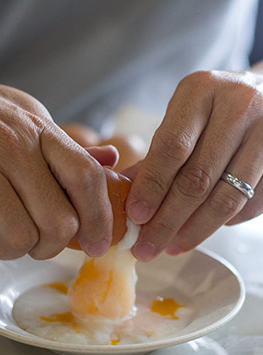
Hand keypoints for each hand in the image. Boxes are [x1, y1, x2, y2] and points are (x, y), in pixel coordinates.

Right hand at [0, 69, 114, 260]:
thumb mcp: (30, 115)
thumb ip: (67, 146)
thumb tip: (109, 161)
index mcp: (40, 131)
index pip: (86, 178)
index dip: (99, 218)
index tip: (99, 243)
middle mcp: (13, 148)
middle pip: (57, 221)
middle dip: (52, 246)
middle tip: (40, 243)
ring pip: (19, 237)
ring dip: (15, 249)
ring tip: (4, 234)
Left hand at [125, 69, 262, 260]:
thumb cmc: (209, 109)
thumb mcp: (178, 118)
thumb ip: (154, 156)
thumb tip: (122, 199)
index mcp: (201, 91)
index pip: (171, 148)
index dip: (151, 186)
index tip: (135, 216)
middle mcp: (239, 106)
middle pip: (198, 178)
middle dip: (168, 220)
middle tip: (147, 246)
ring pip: (227, 197)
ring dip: (194, 230)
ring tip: (170, 247)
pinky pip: (251, 203)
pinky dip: (223, 223)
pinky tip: (199, 231)